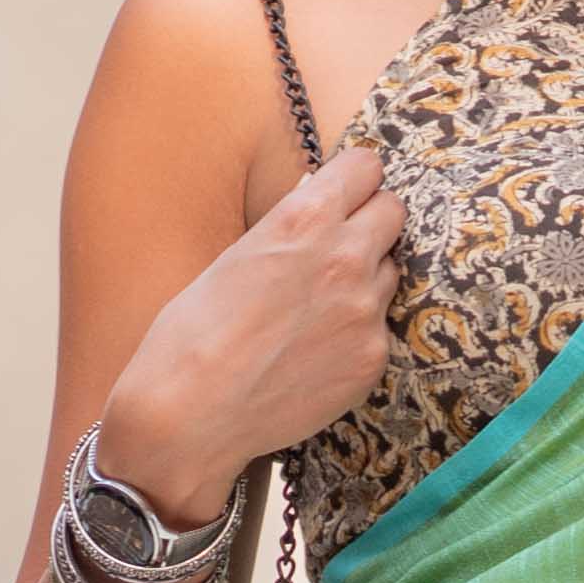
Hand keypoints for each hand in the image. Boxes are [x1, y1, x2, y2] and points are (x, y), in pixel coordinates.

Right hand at [96, 147, 404, 526]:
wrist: (190, 415)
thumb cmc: (192, 334)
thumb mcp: (236, 256)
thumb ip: (288, 228)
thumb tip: (316, 201)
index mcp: (305, 218)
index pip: (367, 167)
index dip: (354, 180)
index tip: (345, 193)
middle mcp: (346, 257)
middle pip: (393, 211)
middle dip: (370, 221)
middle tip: (340, 245)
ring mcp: (365, 311)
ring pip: (390, 271)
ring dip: (366, 278)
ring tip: (318, 308)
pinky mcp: (372, 358)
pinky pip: (380, 328)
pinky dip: (356, 334)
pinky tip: (316, 353)